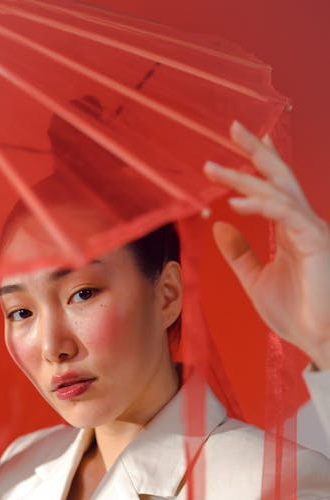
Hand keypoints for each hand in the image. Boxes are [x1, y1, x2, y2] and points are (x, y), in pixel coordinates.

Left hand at [203, 121, 329, 369]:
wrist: (321, 340)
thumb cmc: (296, 313)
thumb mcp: (255, 279)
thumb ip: (240, 253)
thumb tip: (220, 226)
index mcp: (290, 230)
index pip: (274, 189)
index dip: (261, 163)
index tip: (243, 142)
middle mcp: (302, 223)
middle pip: (279, 177)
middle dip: (256, 151)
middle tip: (233, 127)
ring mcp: (310, 229)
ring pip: (277, 191)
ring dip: (244, 177)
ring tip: (213, 169)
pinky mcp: (314, 240)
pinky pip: (284, 213)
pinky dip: (259, 204)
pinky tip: (234, 202)